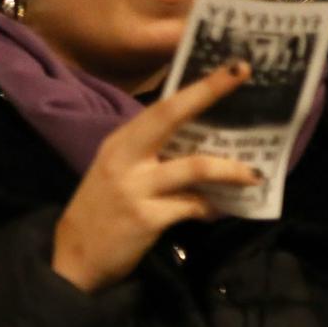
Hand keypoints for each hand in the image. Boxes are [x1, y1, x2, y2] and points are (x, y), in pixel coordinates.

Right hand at [51, 61, 260, 292]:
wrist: (74, 259)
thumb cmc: (102, 213)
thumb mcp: (119, 175)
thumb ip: (152, 158)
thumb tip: (203, 147)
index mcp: (119, 143)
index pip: (161, 107)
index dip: (198, 86)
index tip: (232, 67)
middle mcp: (124, 158)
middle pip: (170, 116)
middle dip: (208, 92)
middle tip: (241, 74)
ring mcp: (134, 187)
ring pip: (195, 167)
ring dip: (231, 170)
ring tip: (254, 176)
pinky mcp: (146, 217)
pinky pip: (193, 206)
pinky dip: (211, 207)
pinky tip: (216, 211)